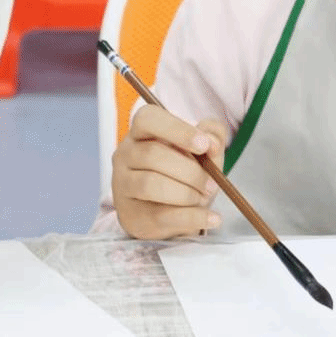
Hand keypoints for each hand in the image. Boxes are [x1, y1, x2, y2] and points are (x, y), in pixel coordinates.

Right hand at [112, 105, 228, 239]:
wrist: (170, 212)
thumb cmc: (184, 173)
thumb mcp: (202, 152)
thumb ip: (212, 136)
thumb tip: (212, 142)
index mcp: (141, 132)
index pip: (147, 119)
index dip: (177, 130)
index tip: (204, 145)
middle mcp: (125, 154)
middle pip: (153, 154)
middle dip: (190, 171)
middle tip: (212, 183)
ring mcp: (123, 185)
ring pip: (151, 184)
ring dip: (186, 193)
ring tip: (203, 198)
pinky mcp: (130, 215)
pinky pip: (161, 215)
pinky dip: (192, 217)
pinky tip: (212, 217)